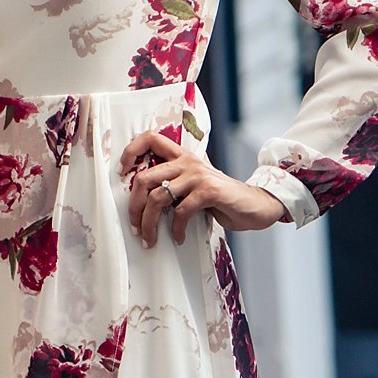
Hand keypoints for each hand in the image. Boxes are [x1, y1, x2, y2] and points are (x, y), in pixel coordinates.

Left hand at [118, 130, 285, 247]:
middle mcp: (188, 162)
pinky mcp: (209, 191)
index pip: (151, 138)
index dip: (131, 150)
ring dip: (150, 224)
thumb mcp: (194, 187)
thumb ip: (174, 187)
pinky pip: (180, 212)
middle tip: (135, 227)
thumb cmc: (221, 199)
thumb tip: (143, 203)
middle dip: (134, 207)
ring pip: (158, 198)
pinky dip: (176, 229)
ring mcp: (198, 176)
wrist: (256, 205)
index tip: (121, 172)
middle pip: (144, 178)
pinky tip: (177, 238)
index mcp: (182, 158)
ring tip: (150, 239)